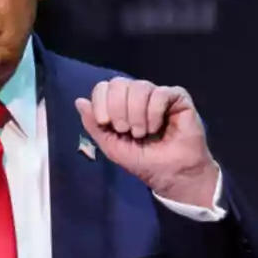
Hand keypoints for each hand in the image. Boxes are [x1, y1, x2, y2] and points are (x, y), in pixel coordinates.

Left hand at [75, 78, 218, 206]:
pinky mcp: (178, 98)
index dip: (100, 102)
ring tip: (142, 133)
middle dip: (117, 108)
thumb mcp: (111, 146)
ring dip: (136, 114)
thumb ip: (94, 125)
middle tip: (125, 130)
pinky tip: (157, 128)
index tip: (105, 122)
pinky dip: (154, 113)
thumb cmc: (143, 160)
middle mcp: (138, 96)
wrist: (171, 174)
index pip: (103, 87)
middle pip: (119, 83)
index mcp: (120, 104)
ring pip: (140, 87)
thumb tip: (79, 101)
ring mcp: (157, 95)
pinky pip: (160, 93)